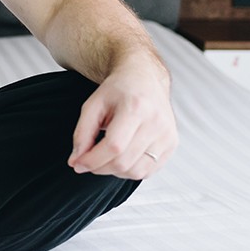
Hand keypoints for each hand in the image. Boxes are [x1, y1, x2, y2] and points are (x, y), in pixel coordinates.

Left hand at [68, 59, 176, 179]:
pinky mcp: (172, 144)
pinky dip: (130, 171)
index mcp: (136, 107)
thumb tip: (77, 161)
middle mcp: (156, 122)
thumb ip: (82, 132)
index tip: (77, 164)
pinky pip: (148, 171)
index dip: (92, 160)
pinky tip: (121, 157)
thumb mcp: (93, 104)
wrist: (144, 78)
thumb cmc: (118, 90)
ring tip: (104, 157)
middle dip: (99, 168)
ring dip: (114, 171)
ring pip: (136, 171)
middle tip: (86, 162)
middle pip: (124, 162)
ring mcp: (167, 135)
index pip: (114, 146)